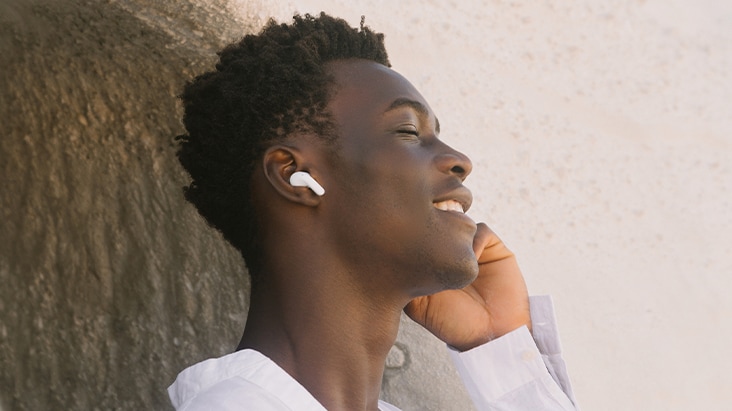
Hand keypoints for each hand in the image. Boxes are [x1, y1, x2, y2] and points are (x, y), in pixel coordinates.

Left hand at [404, 223, 529, 350]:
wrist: (491, 334)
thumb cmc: (452, 322)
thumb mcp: (418, 304)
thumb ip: (404, 280)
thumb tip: (392, 254)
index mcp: (429, 260)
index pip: (417, 235)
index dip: (413, 237)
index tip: (410, 248)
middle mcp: (449, 249)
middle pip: (437, 222)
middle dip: (432, 228)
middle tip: (430, 244)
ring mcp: (470, 247)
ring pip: (458, 222)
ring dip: (454, 235)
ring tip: (453, 258)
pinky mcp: (491, 247)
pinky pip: (480, 230)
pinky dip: (474, 241)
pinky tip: (472, 263)